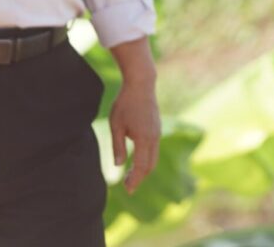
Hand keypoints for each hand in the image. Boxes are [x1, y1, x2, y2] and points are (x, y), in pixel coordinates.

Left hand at [109, 71, 160, 192]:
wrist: (141, 84)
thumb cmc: (125, 103)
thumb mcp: (116, 124)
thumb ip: (118, 146)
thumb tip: (119, 165)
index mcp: (144, 139)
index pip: (141, 166)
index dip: (135, 180)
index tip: (127, 190)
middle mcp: (154, 138)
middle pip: (150, 165)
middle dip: (139, 177)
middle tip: (127, 185)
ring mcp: (157, 133)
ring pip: (153, 158)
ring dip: (143, 169)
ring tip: (130, 175)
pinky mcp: (156, 129)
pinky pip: (154, 149)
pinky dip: (146, 159)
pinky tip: (136, 159)